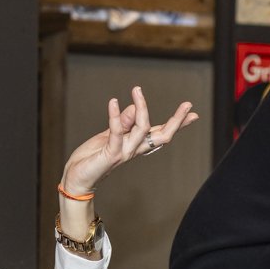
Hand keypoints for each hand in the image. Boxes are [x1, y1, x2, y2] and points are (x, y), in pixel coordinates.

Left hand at [60, 86, 197, 194]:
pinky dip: (115, 116)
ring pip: (142, 130)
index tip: (193, 113)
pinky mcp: (110, 154)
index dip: (177, 123)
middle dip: (176, 121)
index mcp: (135, 144)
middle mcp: (134, 149)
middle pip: (162, 136)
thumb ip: (122, 123)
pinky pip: (116, 133)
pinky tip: (113, 102)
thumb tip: (133, 108)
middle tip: (187, 105)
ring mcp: (124, 152)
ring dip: (141, 108)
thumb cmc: (91, 157)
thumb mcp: (108, 135)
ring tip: (137, 90)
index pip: (160, 132)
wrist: (76, 178)